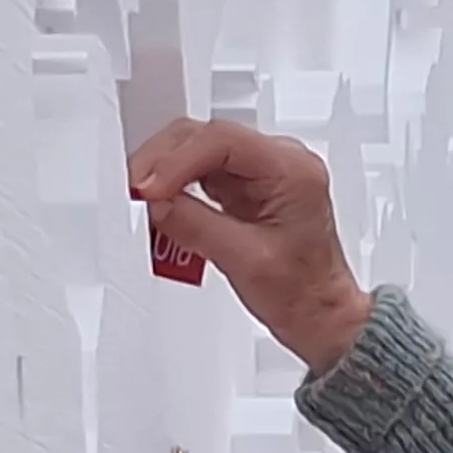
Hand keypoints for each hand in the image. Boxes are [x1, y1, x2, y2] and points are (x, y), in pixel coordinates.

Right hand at [126, 120, 373, 371]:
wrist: (319, 315)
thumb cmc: (305, 293)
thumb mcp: (246, 261)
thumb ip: (195, 225)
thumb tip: (156, 203)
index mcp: (292, 170)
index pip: (222, 142)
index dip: (176, 161)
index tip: (148, 188)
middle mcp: (280, 162)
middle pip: (206, 137)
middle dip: (163, 161)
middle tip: (134, 191)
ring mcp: (261, 172)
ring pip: (198, 150)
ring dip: (164, 171)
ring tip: (141, 199)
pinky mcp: (245, 187)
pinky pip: (200, 173)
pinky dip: (174, 185)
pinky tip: (158, 204)